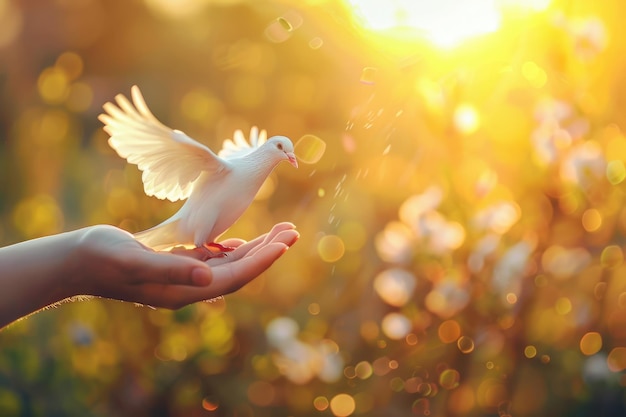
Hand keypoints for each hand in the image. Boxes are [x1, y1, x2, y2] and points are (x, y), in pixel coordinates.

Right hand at [72, 222, 298, 308]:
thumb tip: (206, 275)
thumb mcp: (135, 260)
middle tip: (294, 232)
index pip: (234, 276)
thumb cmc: (103, 258)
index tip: (284, 244)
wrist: (78, 260)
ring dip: (257, 247)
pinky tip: (244, 240)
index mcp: (184, 289)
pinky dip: (233, 249)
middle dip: (268, 251)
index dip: (261, 260)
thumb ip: (171, 268)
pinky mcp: (177, 266)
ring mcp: (184, 277)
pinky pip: (214, 260)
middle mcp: (189, 286)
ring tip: (281, 231)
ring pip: (231, 263)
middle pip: (240, 270)